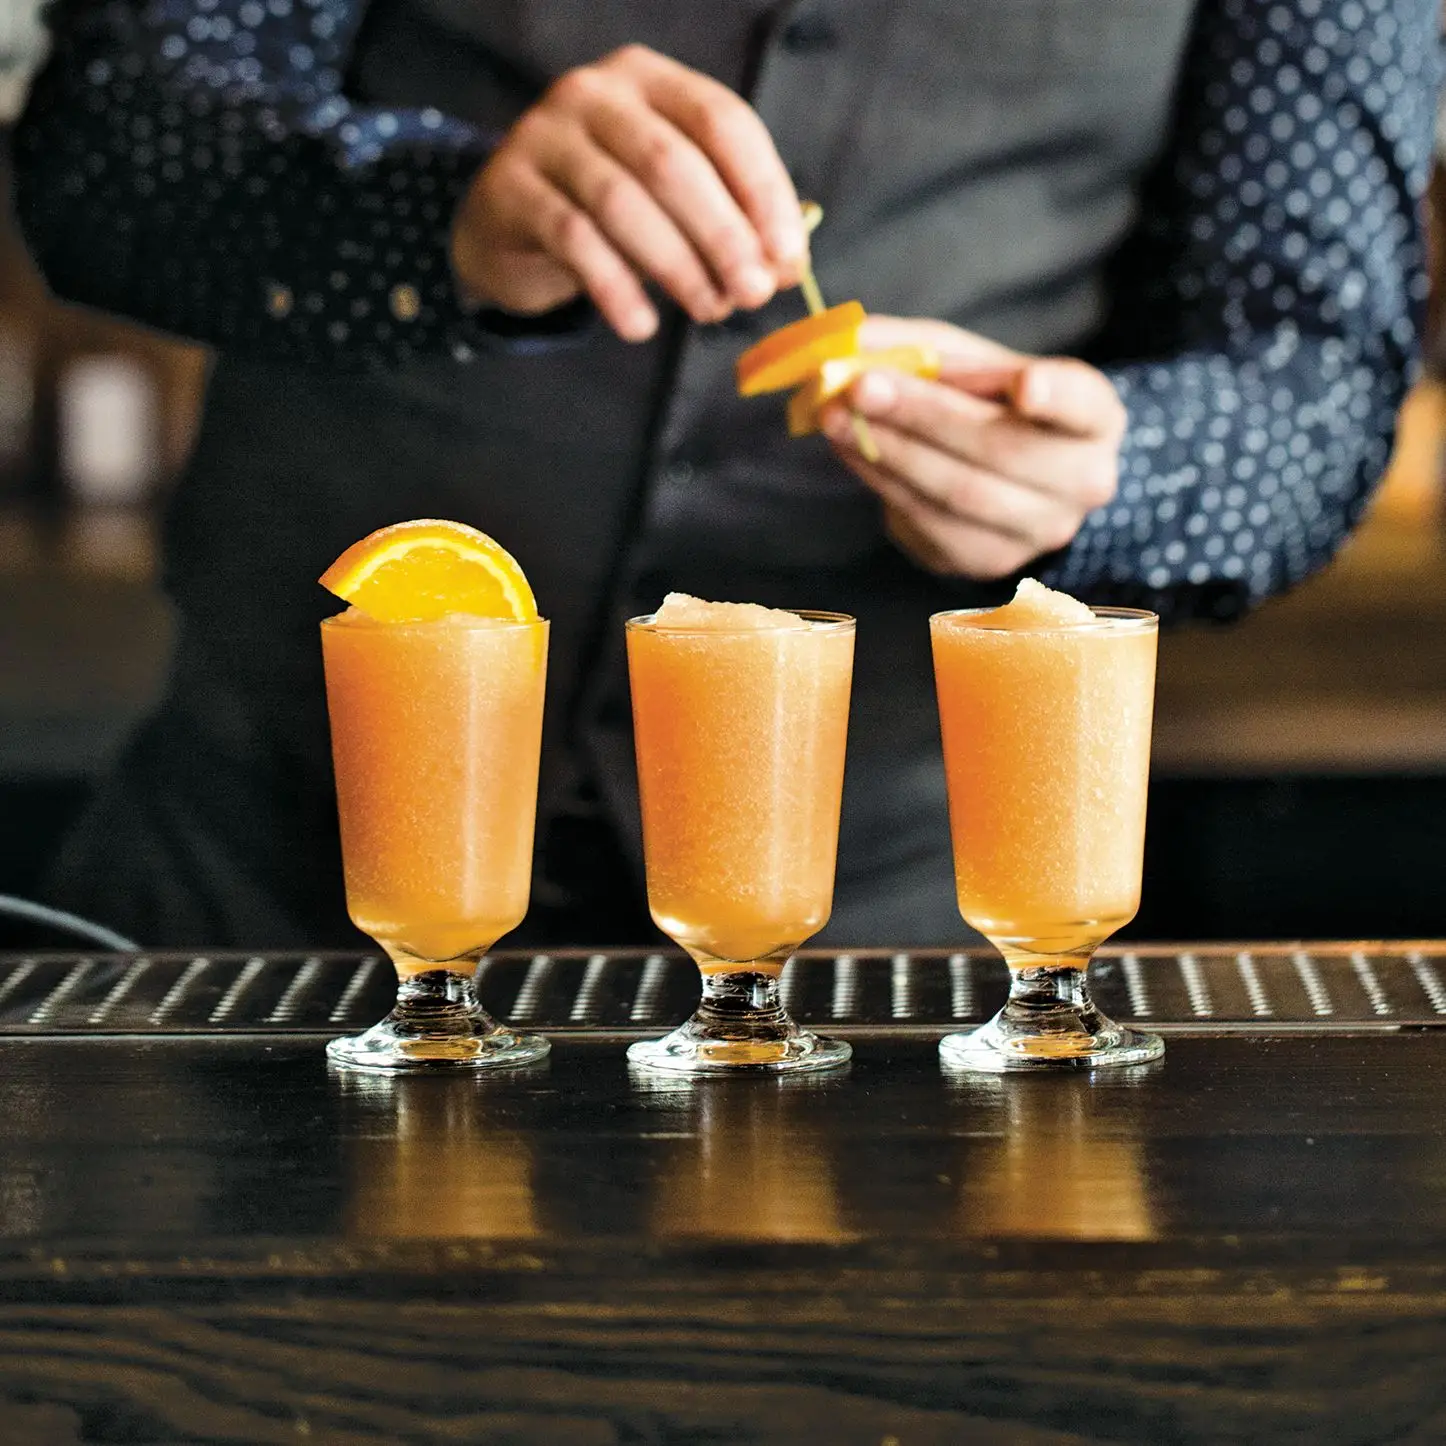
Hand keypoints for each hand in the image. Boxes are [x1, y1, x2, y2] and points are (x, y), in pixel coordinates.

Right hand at [450, 45, 806, 341]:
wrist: (506, 223)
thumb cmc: (606, 211)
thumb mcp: (672, 204)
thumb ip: (730, 223)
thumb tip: (788, 266)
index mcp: (651, 81)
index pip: (721, 121)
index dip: (763, 190)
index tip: (787, 256)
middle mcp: (595, 93)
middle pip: (673, 162)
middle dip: (724, 235)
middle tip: (754, 293)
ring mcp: (545, 135)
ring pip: (622, 201)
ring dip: (677, 265)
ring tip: (709, 311)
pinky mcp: (510, 187)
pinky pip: (572, 239)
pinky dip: (615, 288)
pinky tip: (641, 326)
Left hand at [820, 318, 1125, 579]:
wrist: (1011, 483)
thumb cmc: (995, 409)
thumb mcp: (975, 365)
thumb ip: (924, 348)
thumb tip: (855, 342)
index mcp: (1096, 418)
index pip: (1084, 405)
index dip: (1056, 397)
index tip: (1025, 384)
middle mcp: (1084, 482)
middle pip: (1002, 450)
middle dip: (924, 416)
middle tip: (861, 386)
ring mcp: (1039, 531)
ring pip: (959, 494)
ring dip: (890, 453)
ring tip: (836, 417)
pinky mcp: (990, 561)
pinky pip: (930, 524)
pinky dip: (884, 484)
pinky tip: (851, 452)